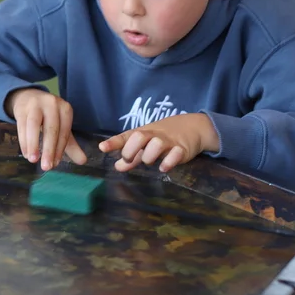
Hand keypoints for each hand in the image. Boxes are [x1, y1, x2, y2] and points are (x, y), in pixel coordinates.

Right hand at [6, 88, 87, 170]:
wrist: (28, 97)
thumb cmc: (48, 116)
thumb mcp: (61, 127)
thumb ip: (71, 145)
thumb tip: (83, 162)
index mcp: (65, 109)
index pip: (64, 132)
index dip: (60, 149)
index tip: (55, 164)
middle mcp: (52, 104)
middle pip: (51, 129)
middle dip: (49, 149)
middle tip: (46, 167)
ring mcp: (35, 105)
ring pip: (34, 125)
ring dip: (33, 144)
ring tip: (33, 160)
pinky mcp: (21, 108)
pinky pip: (22, 126)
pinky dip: (24, 141)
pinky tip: (25, 153)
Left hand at [98, 113, 219, 172]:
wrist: (192, 127)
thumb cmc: (163, 136)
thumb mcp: (146, 145)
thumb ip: (132, 157)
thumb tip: (117, 167)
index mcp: (142, 133)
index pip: (126, 136)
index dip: (113, 142)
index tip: (102, 147)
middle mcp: (154, 135)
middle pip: (139, 136)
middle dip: (131, 150)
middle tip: (129, 159)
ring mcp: (168, 141)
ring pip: (156, 145)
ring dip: (149, 156)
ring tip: (149, 162)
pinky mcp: (182, 149)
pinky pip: (175, 154)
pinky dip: (168, 161)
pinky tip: (163, 168)